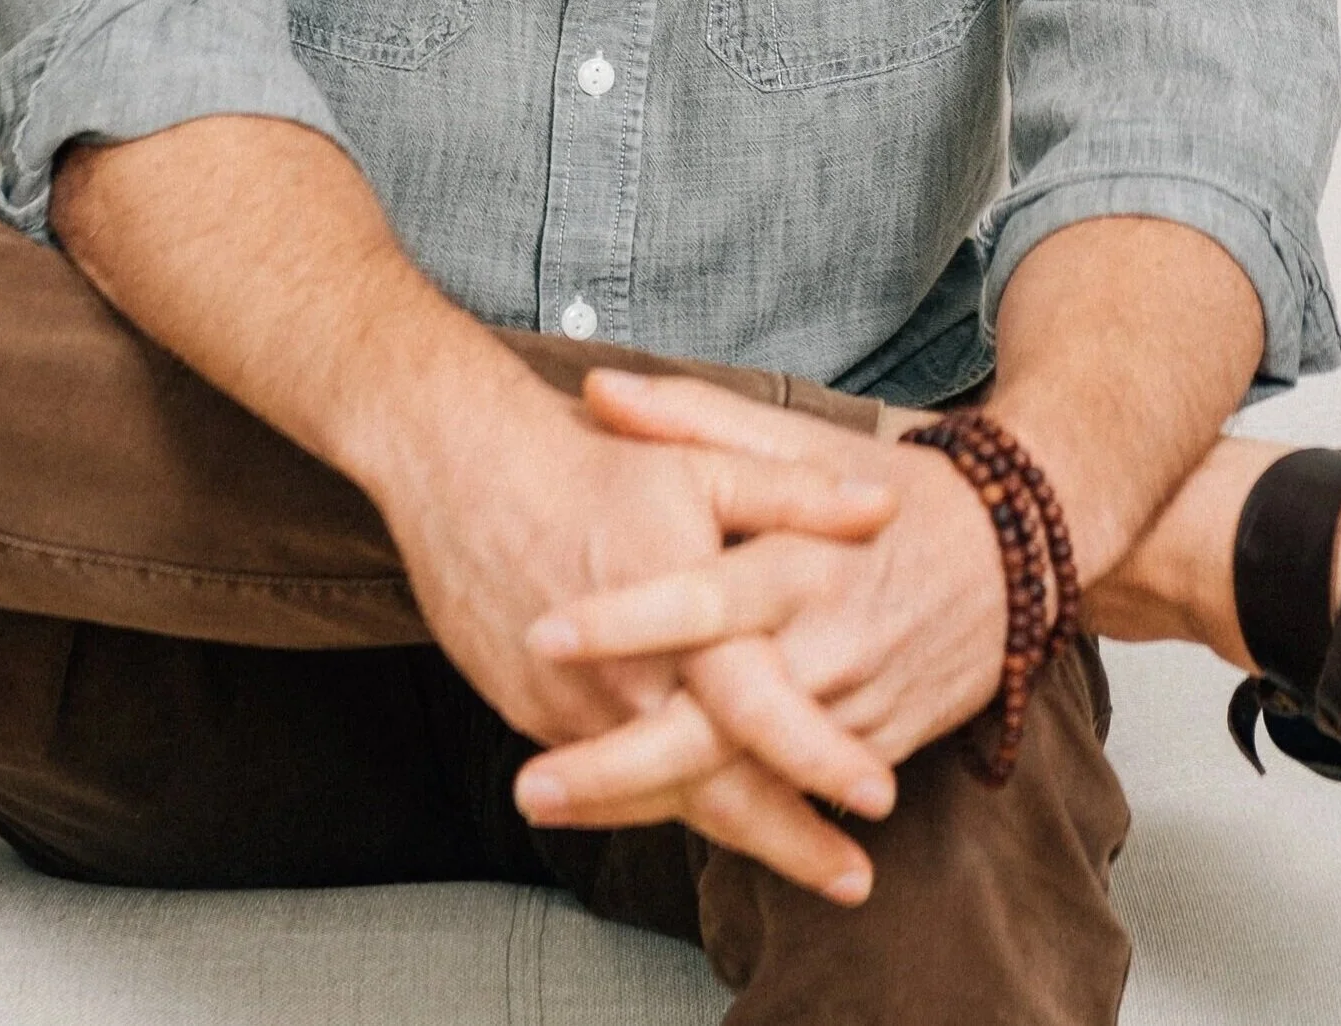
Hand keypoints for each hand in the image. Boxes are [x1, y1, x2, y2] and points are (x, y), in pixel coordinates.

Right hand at [372, 350, 902, 896]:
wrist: (459, 469)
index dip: (821, 758)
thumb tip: (881, 508)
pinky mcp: (536, 714)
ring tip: (797, 862)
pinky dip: (658, 803)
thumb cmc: (587, 462)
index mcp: (682, 618)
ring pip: (662, 794)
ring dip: (732, 832)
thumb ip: (794, 494)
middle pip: (717, 785)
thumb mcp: (702, 461)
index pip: (762, 710)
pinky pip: (607, 779)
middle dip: (790, 840)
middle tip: (853, 881)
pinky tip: (700, 814)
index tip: (880, 798)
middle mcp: (630, 679)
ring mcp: (576, 707)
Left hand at [510, 370, 1006, 827]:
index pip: (706, 598)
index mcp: (802, 561)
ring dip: (652, 804)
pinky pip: (792, 794)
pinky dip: (721, 815)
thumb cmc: (892, 491)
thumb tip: (600, 387)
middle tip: (532, 784)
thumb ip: (695, 417)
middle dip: (622, 763)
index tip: (546, 634)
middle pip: (718, 721)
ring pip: (747, 777)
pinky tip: (634, 823)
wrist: (1017, 555)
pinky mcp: (877, 752)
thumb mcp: (802, 441)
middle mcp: (826, 645)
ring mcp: (854, 710)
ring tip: (555, 811)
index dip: (628, 620)